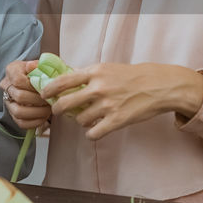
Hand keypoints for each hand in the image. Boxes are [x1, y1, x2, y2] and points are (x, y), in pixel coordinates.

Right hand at [0, 59, 50, 130]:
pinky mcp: (13, 114)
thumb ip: (38, 65)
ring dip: (37, 112)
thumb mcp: (40, 64)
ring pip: (18, 112)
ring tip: (48, 110)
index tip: (46, 88)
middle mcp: (6, 86)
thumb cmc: (39, 71)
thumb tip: (33, 66)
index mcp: (12, 70)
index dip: (33, 86)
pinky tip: (44, 117)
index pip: (18, 80)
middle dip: (38, 100)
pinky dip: (34, 122)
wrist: (34, 79)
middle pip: (19, 97)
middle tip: (50, 100)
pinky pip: (21, 123)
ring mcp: (8, 101)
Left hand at [44, 62, 202, 140]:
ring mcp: (107, 105)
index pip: (62, 81)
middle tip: (60, 111)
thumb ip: (88, 75)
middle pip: (65, 104)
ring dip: (81, 121)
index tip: (44, 95)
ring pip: (80, 120)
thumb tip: (66, 78)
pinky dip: (92, 133)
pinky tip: (96, 129)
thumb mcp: (108, 68)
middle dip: (59, 110)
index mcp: (95, 72)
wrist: (158, 85)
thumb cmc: (132, 76)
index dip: (49, 90)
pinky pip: (93, 133)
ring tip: (89, 118)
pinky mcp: (117, 120)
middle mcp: (98, 88)